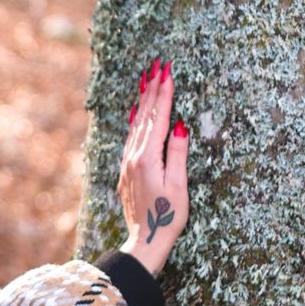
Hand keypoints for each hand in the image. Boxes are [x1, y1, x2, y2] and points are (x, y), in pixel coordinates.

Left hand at [117, 57, 189, 275]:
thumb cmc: (168, 216)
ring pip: (135, 126)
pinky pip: (130, 139)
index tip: (167, 72)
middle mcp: (133, 158)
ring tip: (146, 80)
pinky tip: (135, 113)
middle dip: (151, 90)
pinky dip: (134, 122)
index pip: (158, 119)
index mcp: (147, 158)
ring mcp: (127, 164)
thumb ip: (177, 153)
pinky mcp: (126, 172)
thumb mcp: (179, 184)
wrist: (144, 239)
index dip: (163, 94)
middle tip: (156, 66)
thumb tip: (179, 124)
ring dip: (142, 102)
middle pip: (144, 117)